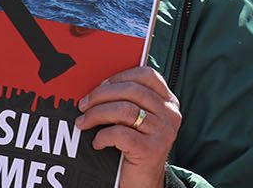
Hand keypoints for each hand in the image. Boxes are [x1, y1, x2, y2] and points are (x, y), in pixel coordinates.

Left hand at [76, 66, 181, 187]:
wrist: (144, 184)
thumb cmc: (136, 150)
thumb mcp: (139, 122)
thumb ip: (129, 102)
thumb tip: (100, 87)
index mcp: (168, 103)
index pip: (147, 75)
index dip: (120, 77)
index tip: (100, 86)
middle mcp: (169, 114)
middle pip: (131, 90)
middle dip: (101, 95)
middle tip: (83, 105)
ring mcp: (162, 132)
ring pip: (124, 110)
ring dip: (96, 114)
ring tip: (83, 122)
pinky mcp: (151, 149)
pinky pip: (119, 134)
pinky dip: (102, 136)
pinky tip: (98, 143)